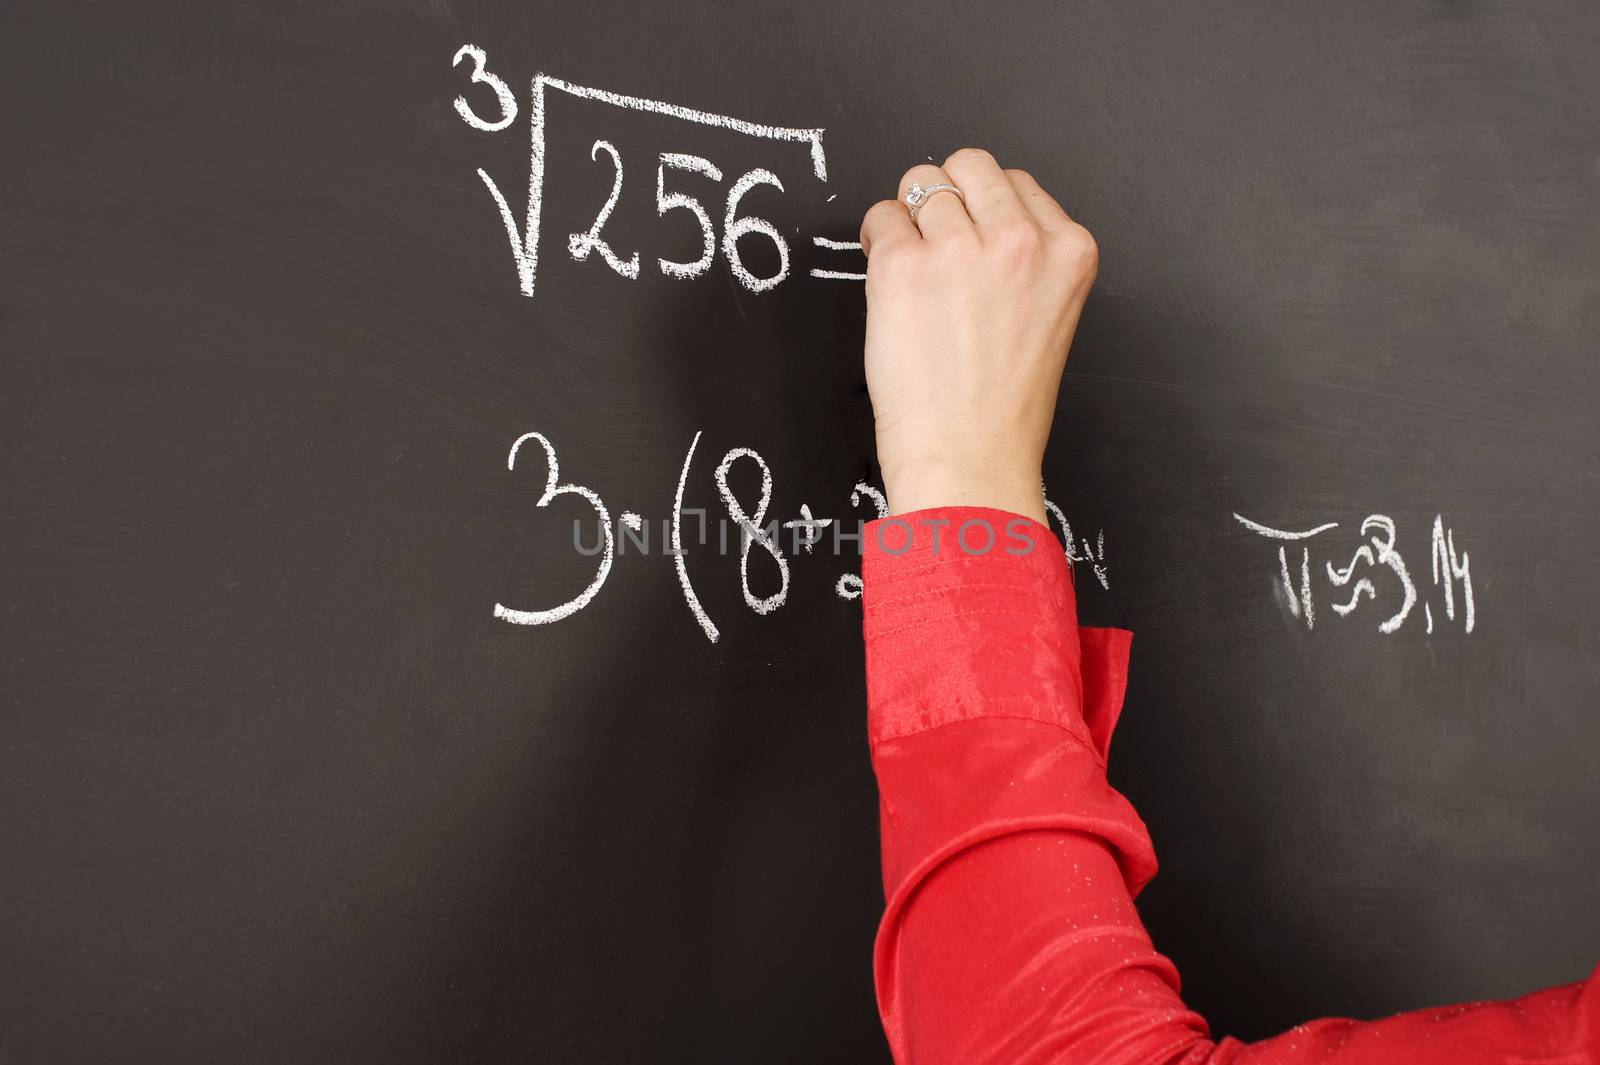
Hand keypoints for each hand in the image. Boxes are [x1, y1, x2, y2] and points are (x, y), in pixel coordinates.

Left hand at [858, 148, 1097, 524]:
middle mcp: (1020, 241)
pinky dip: (878, 243)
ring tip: (916, 277)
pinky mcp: (904, 266)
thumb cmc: (1004, 407)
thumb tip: (976, 217)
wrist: (969, 458)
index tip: (973, 243)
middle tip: (937, 248)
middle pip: (969, 165)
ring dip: (909, 222)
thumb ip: (1028, 260)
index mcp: (1068, 251)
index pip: (1016, 182)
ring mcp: (960, 249)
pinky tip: (892, 286)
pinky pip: (881, 219)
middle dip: (946, 197)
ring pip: (920, 184)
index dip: (984, 210)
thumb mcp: (1051, 316)